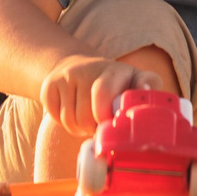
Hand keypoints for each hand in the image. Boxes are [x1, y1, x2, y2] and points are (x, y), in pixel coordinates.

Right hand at [37, 55, 167, 137]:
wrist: (79, 67)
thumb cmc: (115, 84)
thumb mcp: (135, 81)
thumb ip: (147, 85)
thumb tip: (146, 89)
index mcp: (113, 70)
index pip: (102, 92)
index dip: (104, 115)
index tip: (111, 123)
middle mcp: (87, 68)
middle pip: (86, 117)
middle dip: (95, 128)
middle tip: (102, 123)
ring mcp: (65, 76)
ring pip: (70, 121)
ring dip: (80, 128)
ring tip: (89, 119)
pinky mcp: (48, 85)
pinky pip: (55, 117)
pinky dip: (64, 122)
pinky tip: (73, 112)